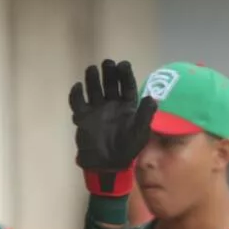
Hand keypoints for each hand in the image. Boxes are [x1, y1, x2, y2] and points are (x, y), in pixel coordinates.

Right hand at [69, 59, 156, 195]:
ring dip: (93, 80)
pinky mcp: (84, 117)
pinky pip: (78, 102)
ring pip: (94, 90)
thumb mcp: (140, 133)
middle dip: (109, 73)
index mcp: (128, 108)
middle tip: (108, 63)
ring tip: (92, 69)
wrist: (107, 165)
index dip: (125, 75)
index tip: (123, 64)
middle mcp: (113, 106)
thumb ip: (145, 115)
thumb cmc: (127, 149)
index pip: (127, 87)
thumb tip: (152, 97)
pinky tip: (78, 86)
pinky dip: (76, 94)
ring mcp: (97, 110)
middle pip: (110, 85)